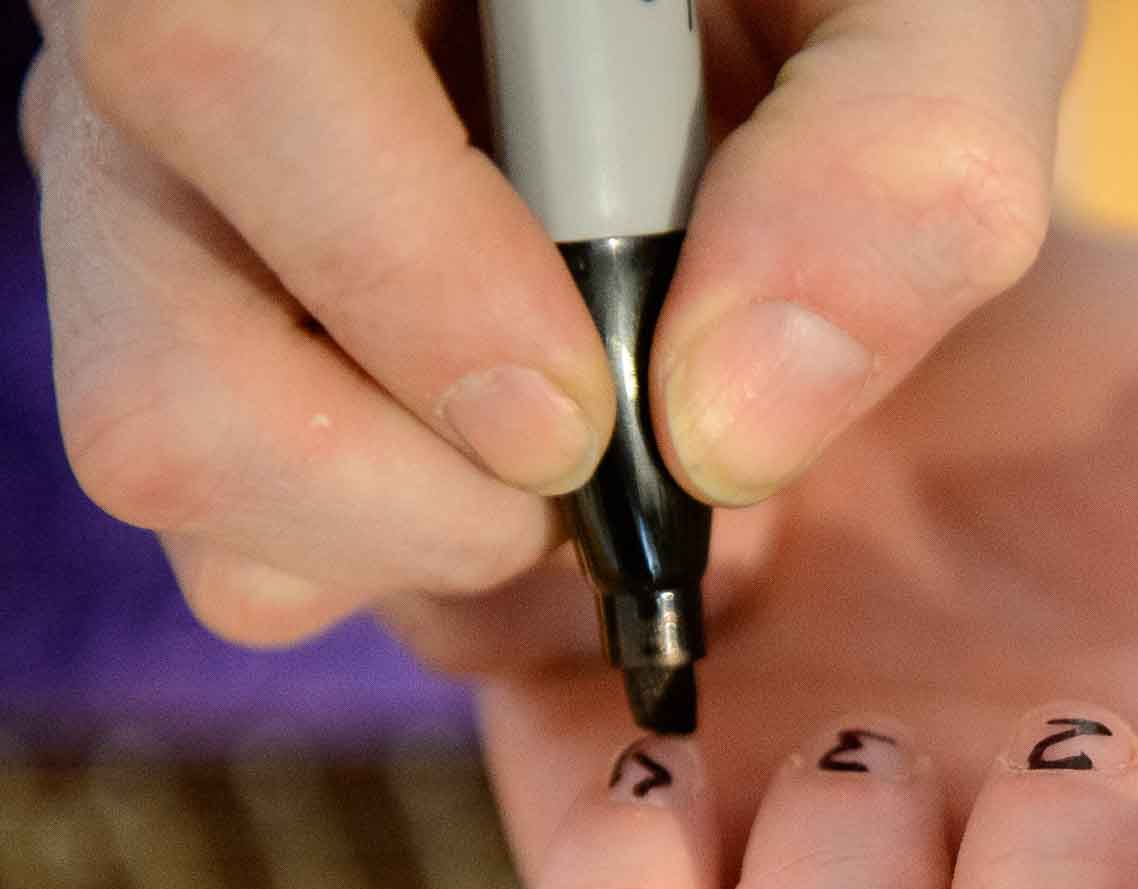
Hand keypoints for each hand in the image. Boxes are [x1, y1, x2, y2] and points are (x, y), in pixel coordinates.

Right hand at [23, 0, 1078, 640]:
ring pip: (171, 459)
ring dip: (397, 536)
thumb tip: (728, 432)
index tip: (582, 419)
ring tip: (580, 454)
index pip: (222, 62)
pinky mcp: (242, 314)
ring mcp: (195, 198)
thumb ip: (894, 158)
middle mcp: (201, 50)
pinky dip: (394, 543)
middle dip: (403, 492)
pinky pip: (239, 507)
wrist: (776, 5)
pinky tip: (539, 463)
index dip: (397, 279)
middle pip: (160, 356)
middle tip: (595, 461)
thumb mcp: (934, 3)